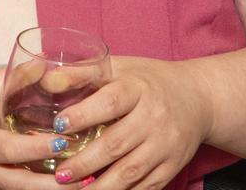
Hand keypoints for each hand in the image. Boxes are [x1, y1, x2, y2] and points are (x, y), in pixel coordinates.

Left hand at [50, 56, 211, 189]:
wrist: (198, 98)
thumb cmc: (148, 79)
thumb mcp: (118, 66)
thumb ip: (83, 72)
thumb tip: (47, 81)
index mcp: (138, 88)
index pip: (109, 103)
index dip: (82, 115)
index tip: (57, 126)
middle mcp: (154, 118)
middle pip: (117, 144)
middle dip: (85, 162)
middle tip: (60, 174)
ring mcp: (166, 145)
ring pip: (131, 171)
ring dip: (102, 185)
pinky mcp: (174, 165)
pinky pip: (148, 185)